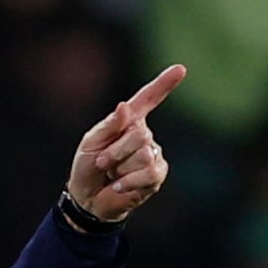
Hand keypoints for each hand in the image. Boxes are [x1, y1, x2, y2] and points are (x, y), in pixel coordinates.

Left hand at [66, 64, 186, 222]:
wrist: (88, 199)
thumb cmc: (87, 167)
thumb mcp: (90, 143)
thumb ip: (109, 126)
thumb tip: (124, 106)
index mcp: (129, 122)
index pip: (148, 99)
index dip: (163, 84)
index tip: (180, 69)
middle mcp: (144, 135)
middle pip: (140, 134)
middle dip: (116, 151)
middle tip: (103, 163)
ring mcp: (153, 155)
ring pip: (144, 155)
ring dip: (120, 168)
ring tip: (112, 175)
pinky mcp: (157, 175)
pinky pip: (150, 173)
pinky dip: (130, 181)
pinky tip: (119, 185)